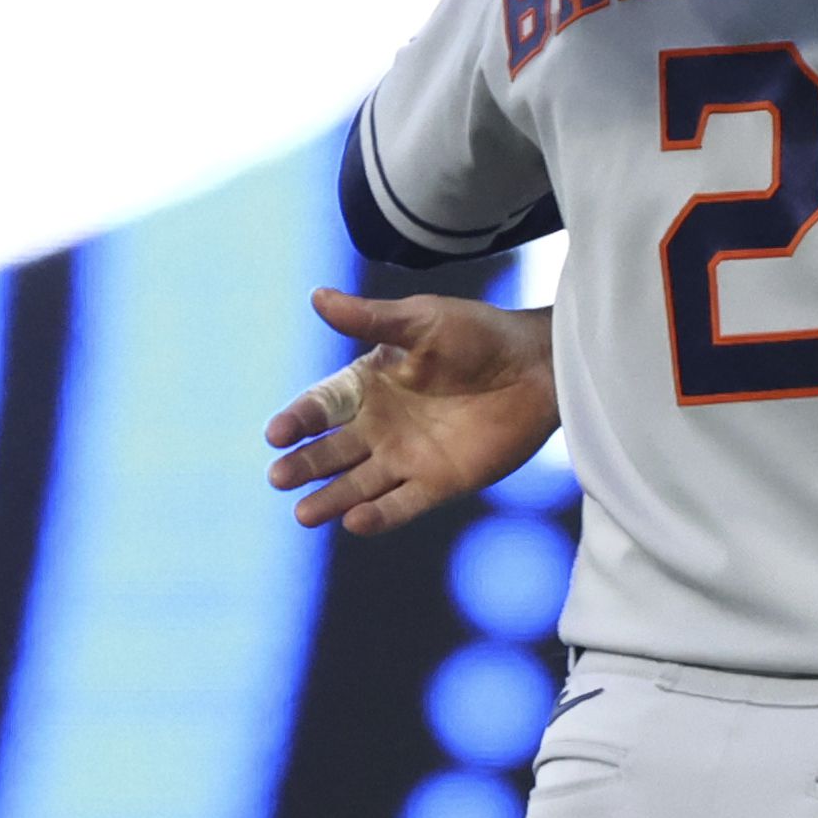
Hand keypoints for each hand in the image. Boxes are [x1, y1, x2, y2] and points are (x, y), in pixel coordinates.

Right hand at [264, 288, 561, 533]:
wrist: (541, 363)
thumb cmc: (479, 333)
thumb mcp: (422, 320)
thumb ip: (371, 318)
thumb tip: (317, 296)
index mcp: (370, 385)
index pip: (322, 406)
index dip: (298, 419)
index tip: (277, 433)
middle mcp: (381, 426)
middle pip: (331, 451)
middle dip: (304, 464)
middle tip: (279, 477)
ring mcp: (408, 457)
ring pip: (358, 485)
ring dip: (331, 499)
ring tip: (304, 513)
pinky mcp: (439, 482)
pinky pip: (402, 505)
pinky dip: (378, 517)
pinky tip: (355, 522)